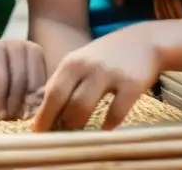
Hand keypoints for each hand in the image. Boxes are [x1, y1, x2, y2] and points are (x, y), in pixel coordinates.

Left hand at [0, 18, 46, 120]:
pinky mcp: (37, 52)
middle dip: (16, 104)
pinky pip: (42, 77)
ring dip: (29, 101)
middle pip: (20, 80)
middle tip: (11, 121)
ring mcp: (26, 47)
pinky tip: (29, 108)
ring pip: (34, 79)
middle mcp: (11, 44)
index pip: (0, 76)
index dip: (1, 98)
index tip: (0, 116)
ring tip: (20, 117)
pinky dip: (38, 95)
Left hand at [32, 26, 159, 132]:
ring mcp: (108, 74)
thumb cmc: (107, 57)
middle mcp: (86, 66)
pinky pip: (116, 111)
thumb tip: (46, 112)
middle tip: (54, 140)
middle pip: (62, 99)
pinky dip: (108, 125)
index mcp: (71, 62)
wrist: (144, 41)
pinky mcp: (131, 84)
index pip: (50, 92)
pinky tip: (105, 131)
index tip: (37, 133)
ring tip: (76, 138)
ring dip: (77, 126)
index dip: (42, 115)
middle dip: (55, 123)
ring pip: (83, 106)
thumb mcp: (82, 62)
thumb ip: (66, 82)